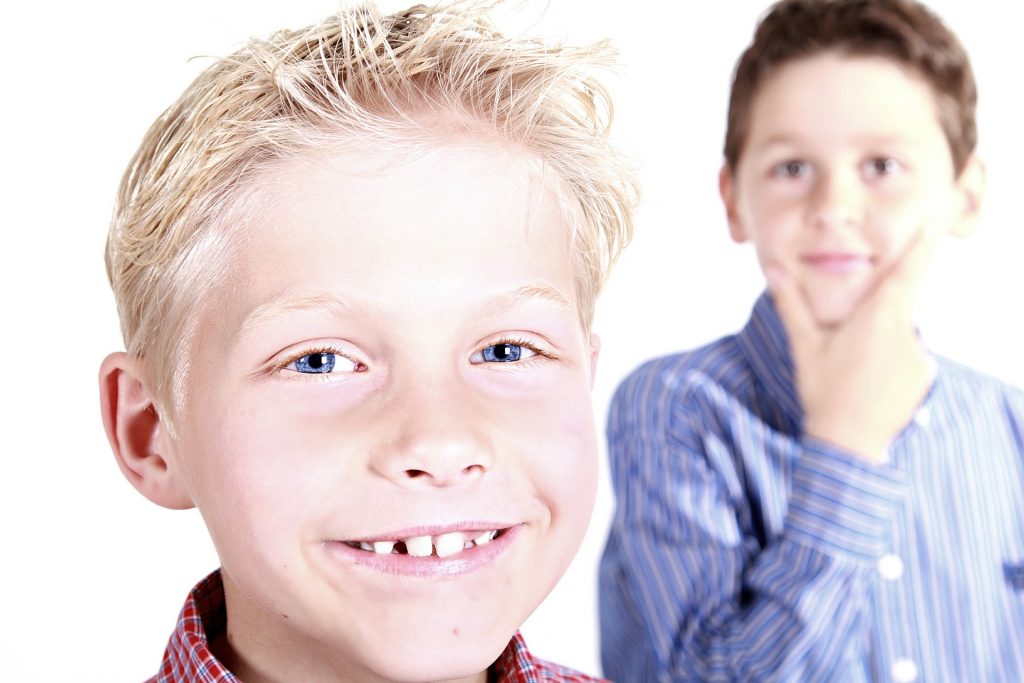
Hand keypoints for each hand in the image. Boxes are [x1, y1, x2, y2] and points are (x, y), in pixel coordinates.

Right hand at [767, 232, 934, 462]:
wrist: (850, 442)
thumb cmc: (825, 391)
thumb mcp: (805, 345)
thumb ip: (790, 304)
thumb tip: (773, 271)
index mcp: (877, 318)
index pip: (908, 271)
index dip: (922, 245)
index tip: (933, 223)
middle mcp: (905, 332)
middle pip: (899, 302)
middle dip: (878, 307)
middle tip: (852, 336)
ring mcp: (918, 355)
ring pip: (899, 331)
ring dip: (880, 338)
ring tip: (853, 369)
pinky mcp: (923, 375)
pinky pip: (908, 356)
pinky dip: (890, 361)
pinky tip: (868, 381)